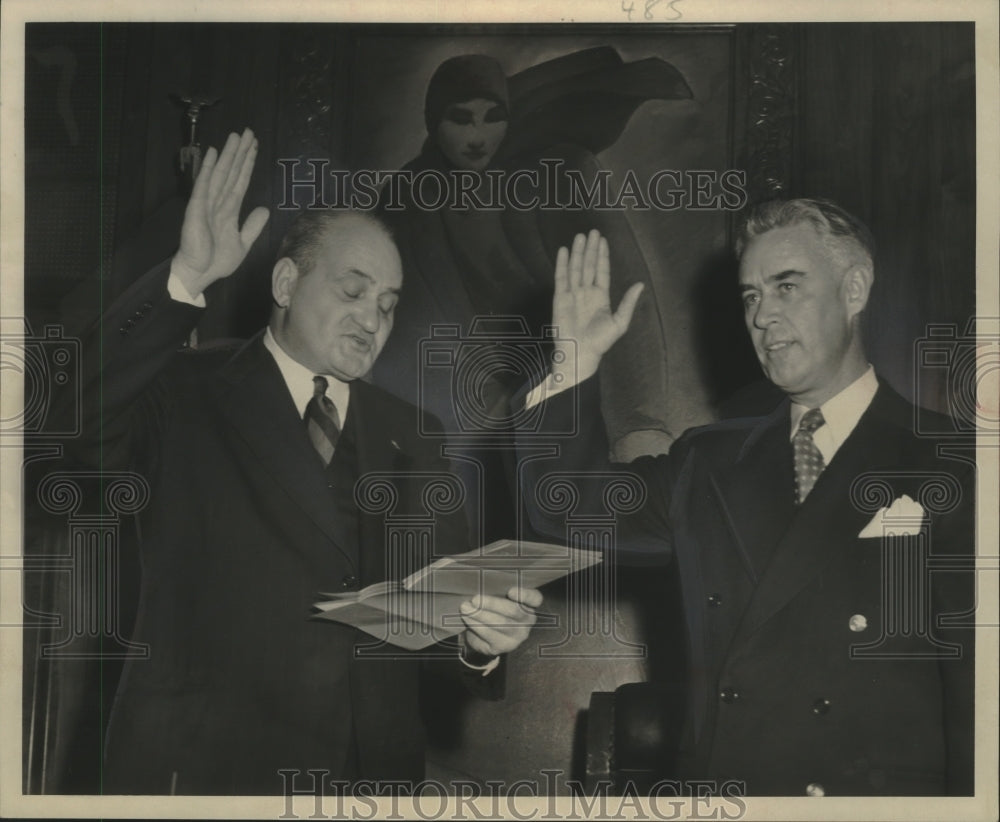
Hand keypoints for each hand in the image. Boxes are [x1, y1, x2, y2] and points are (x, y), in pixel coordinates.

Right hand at [171, 128, 269, 297]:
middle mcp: (218, 202)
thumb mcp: (242, 243)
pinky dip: (207, 168)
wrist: (199, 274)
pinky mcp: (196, 208)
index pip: (241, 181)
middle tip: (248, 131)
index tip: (254, 147)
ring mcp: (207, 203)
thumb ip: (252, 226)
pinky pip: (204, 185)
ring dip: (228, 154)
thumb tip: (265, 209)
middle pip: (232, 172)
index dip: (248, 164)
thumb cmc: (216, 261)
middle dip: (240, 152)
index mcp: (229, 210)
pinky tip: (213, 152)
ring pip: (221, 174)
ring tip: (236, 135)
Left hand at [460, 586, 543, 657]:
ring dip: (480, 615)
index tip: (510, 591)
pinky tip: (467, 618)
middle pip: (513, 611)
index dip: (525, 595)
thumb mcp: (498, 596)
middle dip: (492, 604)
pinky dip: (476, 625)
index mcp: (530, 603)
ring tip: (466, 608)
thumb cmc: (493, 607)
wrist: (484, 632)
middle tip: (475, 599)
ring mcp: (517, 635)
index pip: (535, 598)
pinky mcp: (503, 646)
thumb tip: (482, 584)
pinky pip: (489, 635)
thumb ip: (497, 589)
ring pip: (500, 624)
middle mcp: (528, 620)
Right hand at [552, 229, 643, 383]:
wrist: (580, 354)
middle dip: (591, 249)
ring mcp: (572, 294)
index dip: (603, 256)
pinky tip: (564, 251)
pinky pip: (561, 278)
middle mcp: (586, 292)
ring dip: (578, 252)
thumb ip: (628, 302)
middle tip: (592, 232)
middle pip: (589, 265)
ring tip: (580, 236)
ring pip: (575, 268)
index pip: (602, 271)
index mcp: (601, 296)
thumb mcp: (619, 322)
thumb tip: (640, 284)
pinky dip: (562, 264)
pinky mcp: (560, 298)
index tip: (603, 241)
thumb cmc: (600, 342)